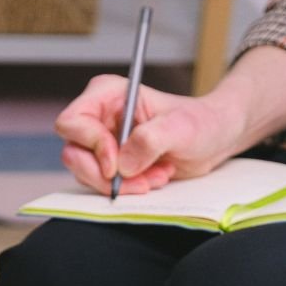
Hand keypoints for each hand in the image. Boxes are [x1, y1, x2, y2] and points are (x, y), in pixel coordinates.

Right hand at [55, 74, 243, 195]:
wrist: (213, 140)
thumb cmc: (200, 123)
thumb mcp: (181, 128)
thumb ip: (150, 140)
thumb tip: (123, 164)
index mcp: (107, 95)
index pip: (72, 122)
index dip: (91, 146)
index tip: (117, 164)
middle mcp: (98, 117)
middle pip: (73, 154)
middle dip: (105, 176)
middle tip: (140, 180)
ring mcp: (101, 142)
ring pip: (86, 174)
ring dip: (121, 185)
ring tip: (155, 176)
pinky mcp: (109, 164)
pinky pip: (101, 184)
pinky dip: (126, 190)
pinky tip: (151, 179)